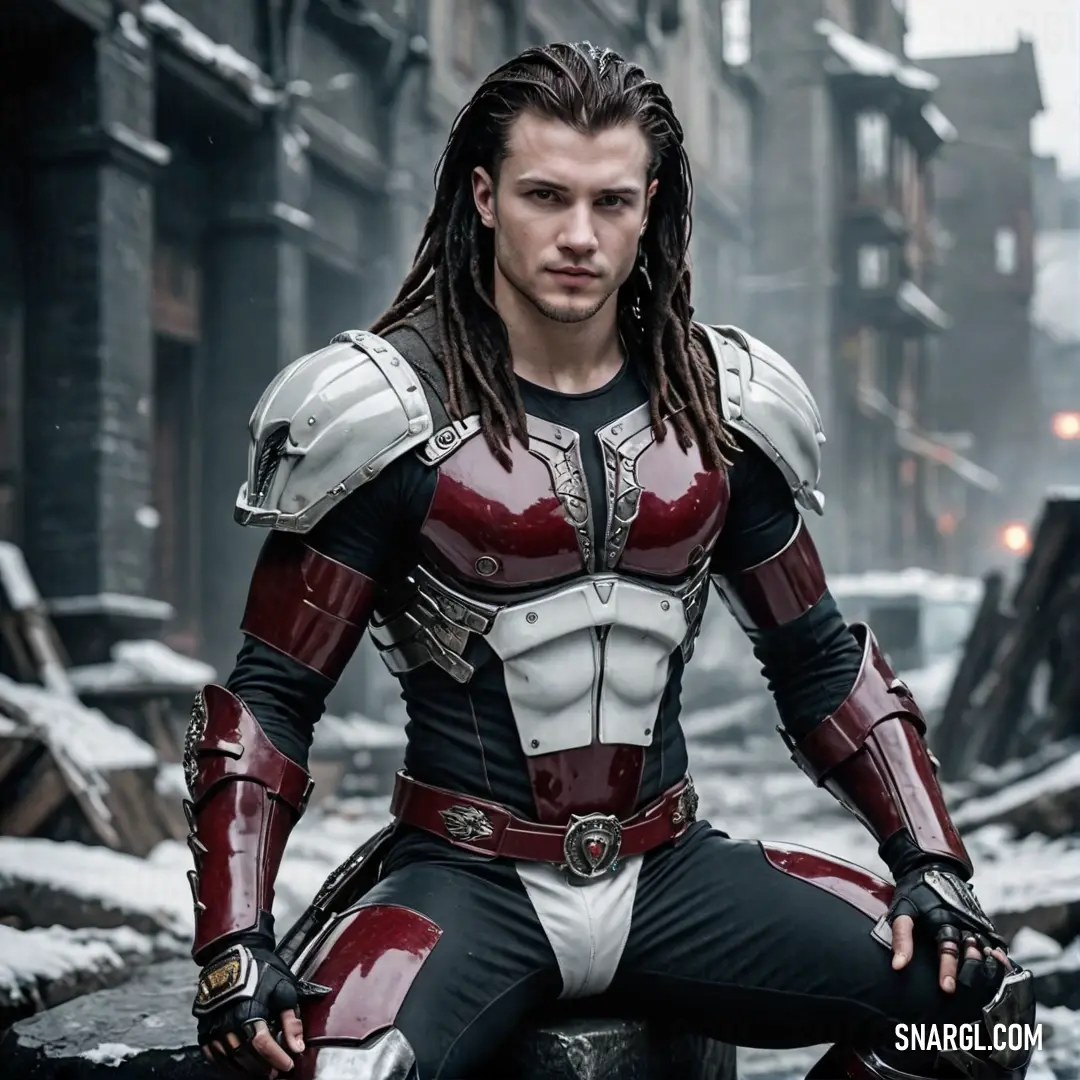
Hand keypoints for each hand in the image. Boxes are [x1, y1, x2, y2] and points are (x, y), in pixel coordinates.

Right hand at [193, 942, 323, 1075]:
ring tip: (260, 1071)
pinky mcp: (204, 1026)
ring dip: (245, 1069)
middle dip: (262, 1067)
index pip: (262, 1044)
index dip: (276, 1058)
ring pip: (229, 1058)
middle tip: (275, 1072)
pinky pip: (213, 1054)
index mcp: (249, 1009)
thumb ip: (290, 1019)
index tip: (288, 1065)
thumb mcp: (283, 987)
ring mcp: (213, 1025)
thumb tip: (297, 1047)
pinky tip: (239, 1065)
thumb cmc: (262, 968)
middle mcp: (228, 1020)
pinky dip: (227, 1064)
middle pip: (245, 1055)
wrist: (233, 951)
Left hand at [887, 865, 1010, 993]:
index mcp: (942, 920)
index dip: (948, 970)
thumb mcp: (902, 909)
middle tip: (964, 989)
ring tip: (983, 982)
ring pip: (987, 950)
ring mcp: (975, 922)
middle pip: (972, 953)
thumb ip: (901, 937)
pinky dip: (998, 958)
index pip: (948, 950)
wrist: (932, 867)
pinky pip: (994, 943)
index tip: (947, 988)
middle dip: (970, 973)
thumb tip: (898, 966)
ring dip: (986, 967)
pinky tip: (995, 969)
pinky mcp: (982, 922)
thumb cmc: (914, 892)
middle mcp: (962, 922)